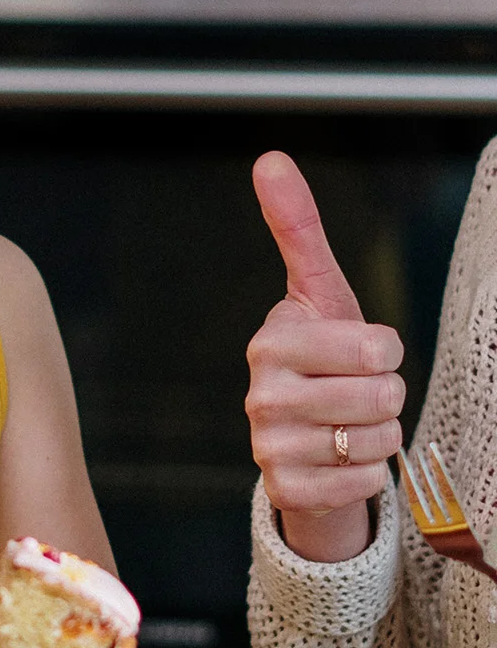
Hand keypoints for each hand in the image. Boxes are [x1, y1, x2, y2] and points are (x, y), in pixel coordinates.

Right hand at [246, 152, 403, 561]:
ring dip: (379, 437)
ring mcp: (267, 444)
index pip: (377, 344)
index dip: (385, 350)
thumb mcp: (320, 293)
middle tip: (355, 392)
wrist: (303, 438)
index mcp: (271, 341)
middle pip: (382, 395)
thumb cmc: (322, 357)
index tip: (358, 351)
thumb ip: (297, 227)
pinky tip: (341, 460)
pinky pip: (364, 484)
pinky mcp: (284, 489)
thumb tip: (270, 158)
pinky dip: (368, 475)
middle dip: (386, 395)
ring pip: (377, 441)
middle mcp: (260, 393)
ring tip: (348, 425)